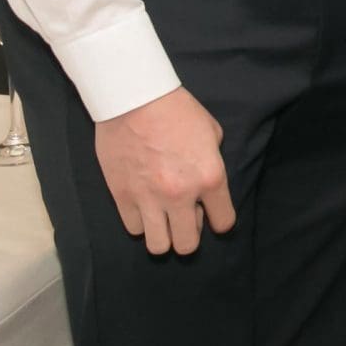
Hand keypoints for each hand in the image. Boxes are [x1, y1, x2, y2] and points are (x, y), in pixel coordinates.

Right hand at [94, 86, 233, 255]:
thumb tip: (206, 184)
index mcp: (210, 177)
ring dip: (164, 236)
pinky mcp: (122, 197)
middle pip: (187, 244)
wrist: (134, 99)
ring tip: (163, 218)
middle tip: (185, 219)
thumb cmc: (177, 110)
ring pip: (159, 246)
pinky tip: (144, 206)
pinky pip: (134, 229)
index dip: (220, 220)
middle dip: (189, 236)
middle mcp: (181, 195)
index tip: (213, 215)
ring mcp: (149, 199)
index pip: (223, 222)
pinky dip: (141, 222)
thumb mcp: (211, 132)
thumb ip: (213, 162)